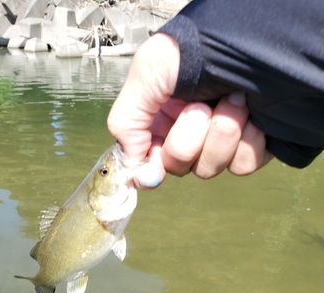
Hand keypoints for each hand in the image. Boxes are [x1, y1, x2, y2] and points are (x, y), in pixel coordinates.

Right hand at [107, 34, 271, 188]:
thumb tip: (130, 159)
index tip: (153, 171)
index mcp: (159, 121)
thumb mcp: (148, 71)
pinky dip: (247, 140)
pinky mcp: (248, 145)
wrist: (247, 38)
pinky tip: (249, 113)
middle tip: (199, 107)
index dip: (149, 171)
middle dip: (189, 140)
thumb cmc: (196, 46)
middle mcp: (187, 135)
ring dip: (220, 135)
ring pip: (209, 169)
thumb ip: (126, 120)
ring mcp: (218, 143)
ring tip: (230, 100)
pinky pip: (243, 164)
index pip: (148, 164)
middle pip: (179, 167)